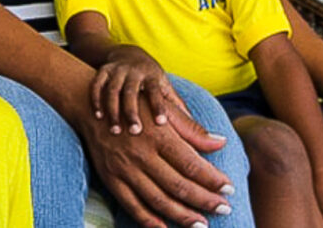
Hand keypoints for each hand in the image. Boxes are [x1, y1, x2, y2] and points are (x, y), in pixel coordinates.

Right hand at [79, 91, 233, 227]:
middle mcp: (141, 154)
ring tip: (201, 224)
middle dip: (205, 200)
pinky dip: (149, 220)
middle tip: (224, 209)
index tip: (230, 188)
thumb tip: (221, 142)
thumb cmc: (134, 106)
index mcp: (157, 135)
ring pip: (157, 199)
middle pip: (178, 185)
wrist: (93, 107)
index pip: (191, 164)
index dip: (213, 179)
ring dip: (182, 215)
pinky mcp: (111, 178)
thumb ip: (191, 129)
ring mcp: (124, 169)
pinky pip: (131, 205)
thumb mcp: (163, 109)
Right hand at [93, 45, 184, 135]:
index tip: (161, 123)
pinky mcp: (103, 71)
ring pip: (112, 90)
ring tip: (114, 130)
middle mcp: (134, 72)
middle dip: (132, 111)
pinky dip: (96, 100)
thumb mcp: (165, 89)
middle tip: (134, 132)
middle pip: (131, 91)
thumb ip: (179, 110)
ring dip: (112, 109)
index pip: (156, 90)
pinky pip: (97, 85)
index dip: (158, 105)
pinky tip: (98, 116)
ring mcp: (117, 71)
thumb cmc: (151, 79)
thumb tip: (202, 132)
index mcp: (152, 76)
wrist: (128, 54)